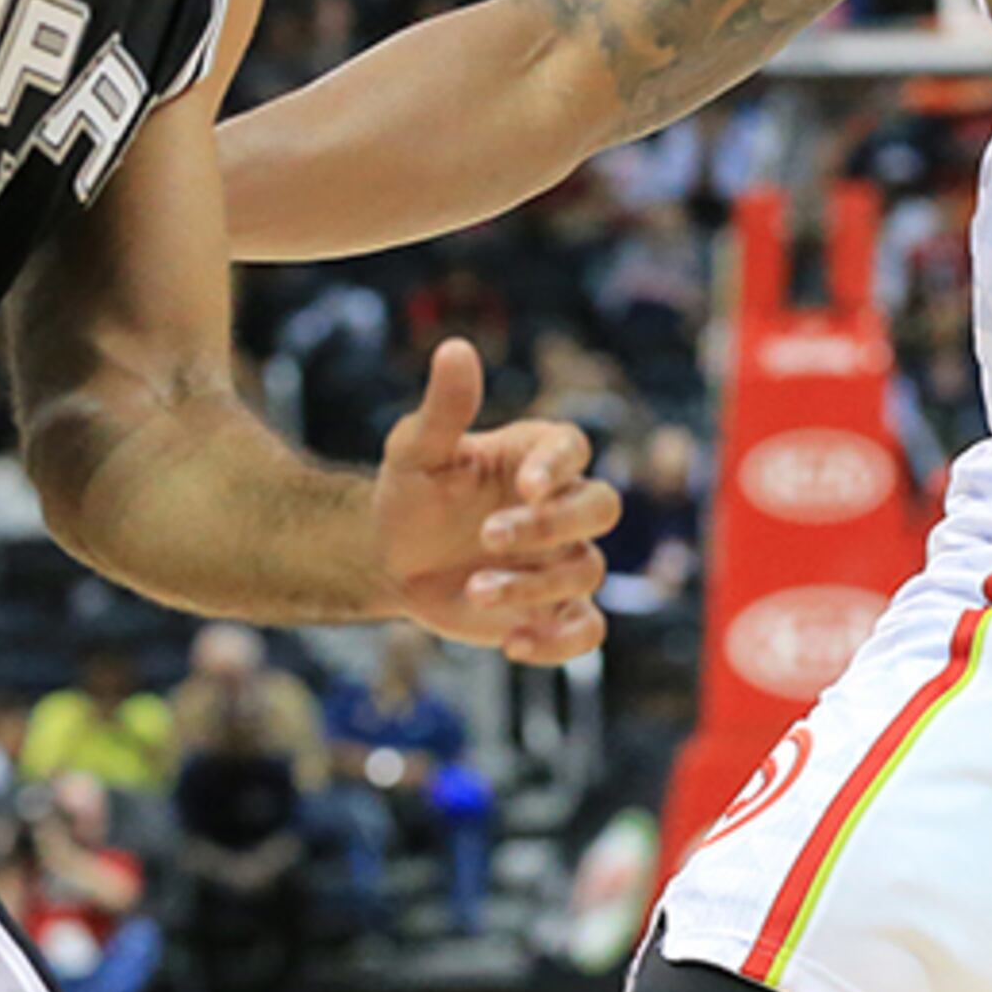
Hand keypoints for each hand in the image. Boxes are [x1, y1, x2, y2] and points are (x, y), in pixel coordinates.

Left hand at [373, 341, 618, 664]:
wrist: (391, 559)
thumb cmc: (409, 493)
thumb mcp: (414, 451)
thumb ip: (443, 408)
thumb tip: (456, 348)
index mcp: (536, 456)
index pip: (573, 449)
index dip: (559, 467)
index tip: (526, 486)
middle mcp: (561, 505)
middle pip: (600, 507)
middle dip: (550, 526)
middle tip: (487, 536)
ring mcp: (562, 560)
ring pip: (586, 571)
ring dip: (533, 585)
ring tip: (473, 590)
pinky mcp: (554, 611)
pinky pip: (586, 631)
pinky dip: (560, 643)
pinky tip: (512, 643)